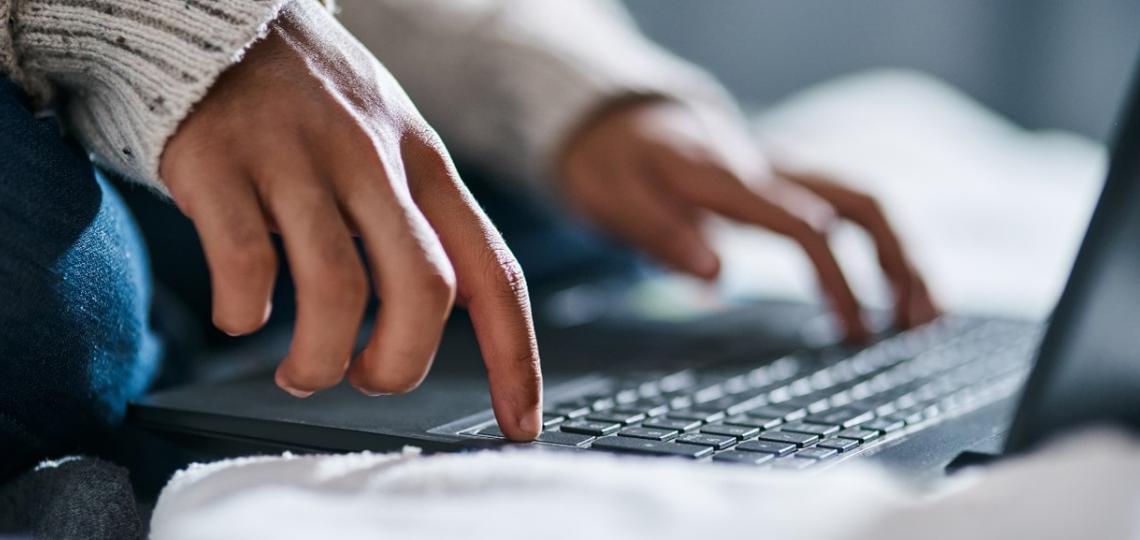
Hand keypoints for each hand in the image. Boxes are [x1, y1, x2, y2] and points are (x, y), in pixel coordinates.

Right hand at [160, 2, 541, 439]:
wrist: (218, 19)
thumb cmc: (312, 102)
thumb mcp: (391, 143)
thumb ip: (417, 221)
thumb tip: (436, 319)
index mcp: (425, 164)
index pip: (493, 272)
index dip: (516, 358)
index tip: (520, 423)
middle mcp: (373, 159)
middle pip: (425, 291)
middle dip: (400, 364)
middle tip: (368, 377)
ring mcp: (298, 158)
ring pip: (337, 290)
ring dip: (319, 359)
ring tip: (301, 370)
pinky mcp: (221, 161)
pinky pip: (246, 262)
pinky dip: (244, 312)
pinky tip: (241, 314)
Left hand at [557, 99, 937, 340]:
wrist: (620, 121)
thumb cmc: (616, 165)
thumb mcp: (614, 199)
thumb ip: (661, 234)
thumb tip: (718, 276)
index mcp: (729, 179)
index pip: (803, 225)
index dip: (836, 278)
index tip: (853, 329)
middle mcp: (767, 170)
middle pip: (858, 202)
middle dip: (898, 261)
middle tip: (919, 324)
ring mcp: (782, 173)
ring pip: (861, 202)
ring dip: (901, 255)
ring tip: (925, 316)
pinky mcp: (784, 184)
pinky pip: (845, 208)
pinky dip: (879, 246)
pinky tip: (892, 288)